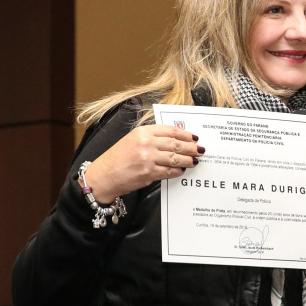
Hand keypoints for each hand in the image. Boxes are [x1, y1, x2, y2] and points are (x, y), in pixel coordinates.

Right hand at [82, 125, 202, 202]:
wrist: (104, 175)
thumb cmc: (118, 158)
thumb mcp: (133, 139)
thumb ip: (152, 137)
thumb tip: (175, 140)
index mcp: (142, 132)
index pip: (171, 130)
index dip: (186, 135)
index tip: (194, 138)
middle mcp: (146, 143)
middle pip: (176, 144)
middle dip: (191, 148)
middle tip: (200, 150)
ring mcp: (148, 159)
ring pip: (175, 158)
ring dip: (188, 160)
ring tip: (194, 161)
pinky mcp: (149, 173)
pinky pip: (169, 171)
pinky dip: (178, 171)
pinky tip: (181, 170)